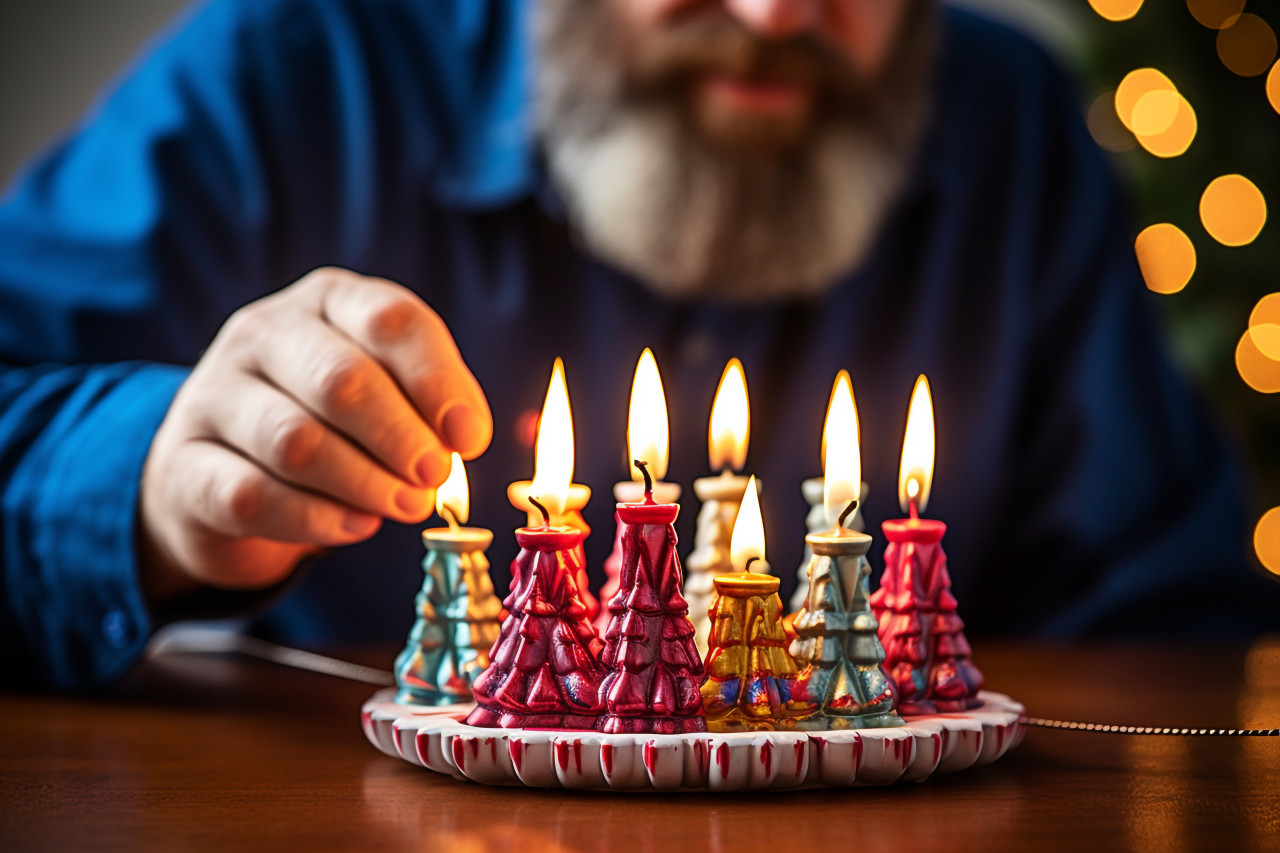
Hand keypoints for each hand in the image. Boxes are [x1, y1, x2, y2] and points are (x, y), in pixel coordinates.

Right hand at [137, 267, 490, 602]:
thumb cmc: (331, 426)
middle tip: (433, 479)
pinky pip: (255, 495)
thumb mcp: (386, 394)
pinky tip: (355, 526)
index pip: (391, 320)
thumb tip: (465, 436)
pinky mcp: (184, 464)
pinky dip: (317, 519)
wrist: (221, 475)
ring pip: (296, 441)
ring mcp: (214, 394)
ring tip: (404, 506)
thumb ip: (429, 408)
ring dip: (364, 483)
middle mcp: (264, 332)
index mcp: (329, 301)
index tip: (469, 438)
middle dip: (400, 437)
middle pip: (341, 379)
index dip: (438, 381)